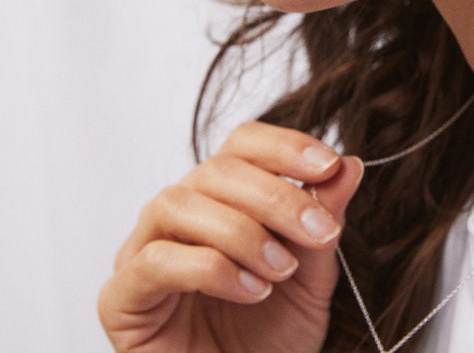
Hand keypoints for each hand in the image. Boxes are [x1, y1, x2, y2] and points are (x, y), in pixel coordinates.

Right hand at [98, 122, 363, 352]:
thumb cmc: (271, 335)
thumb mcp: (312, 274)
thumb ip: (324, 217)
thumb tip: (350, 164)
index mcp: (221, 195)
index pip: (244, 143)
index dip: (285, 146)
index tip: (328, 165)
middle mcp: (179, 212)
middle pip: (217, 169)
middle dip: (276, 196)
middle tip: (319, 230)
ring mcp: (143, 250)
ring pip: (178, 203)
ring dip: (241, 232)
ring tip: (280, 269)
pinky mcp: (121, 297)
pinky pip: (155, 260)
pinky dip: (210, 268)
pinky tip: (250, 292)